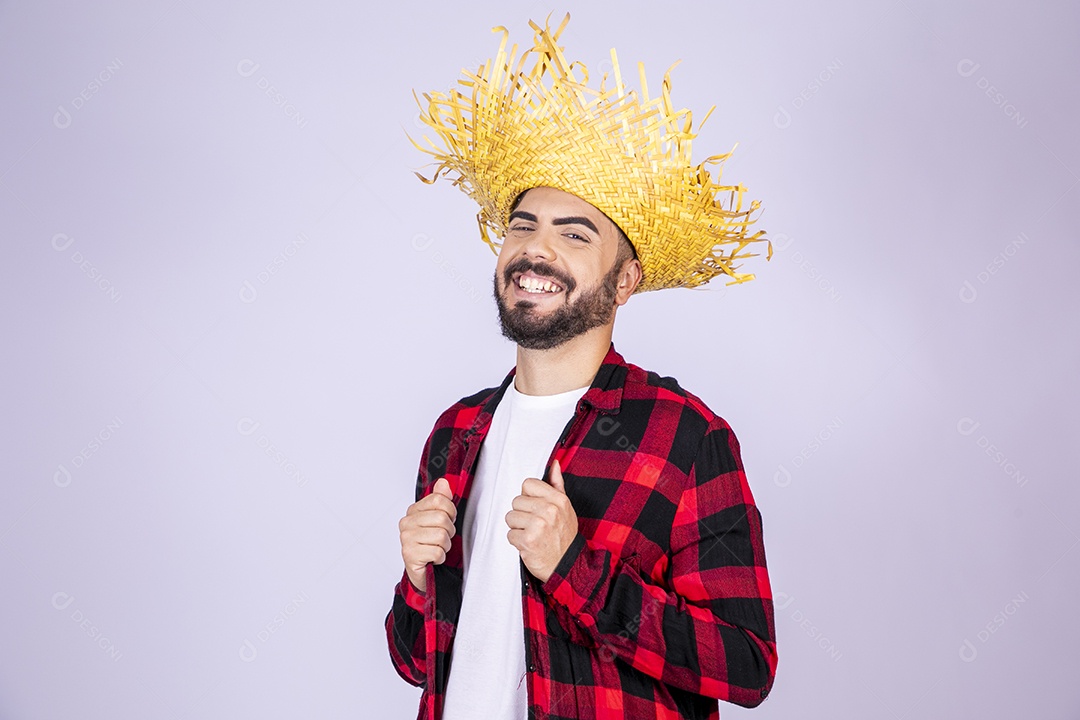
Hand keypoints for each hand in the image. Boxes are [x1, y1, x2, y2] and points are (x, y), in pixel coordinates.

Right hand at [399, 477, 455, 593]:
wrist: (422, 570)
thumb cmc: (430, 544)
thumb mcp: (438, 520)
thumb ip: (441, 500)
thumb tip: (443, 482)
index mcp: (413, 511)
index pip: (438, 499)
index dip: (450, 511)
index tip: (448, 519)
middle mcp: (406, 523)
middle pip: (442, 518)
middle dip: (449, 531)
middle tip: (442, 538)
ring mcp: (406, 539)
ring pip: (441, 535)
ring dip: (445, 546)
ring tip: (437, 548)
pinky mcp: (409, 555)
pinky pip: (437, 552)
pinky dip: (440, 557)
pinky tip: (433, 558)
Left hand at [505, 459, 578, 582]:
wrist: (566, 565)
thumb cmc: (564, 537)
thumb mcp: (566, 508)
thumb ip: (557, 485)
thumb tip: (554, 465)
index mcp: (558, 500)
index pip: (528, 484)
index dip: (528, 496)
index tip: (534, 507)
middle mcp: (549, 510)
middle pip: (516, 501)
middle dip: (521, 514)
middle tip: (534, 525)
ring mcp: (538, 525)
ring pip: (510, 517)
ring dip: (518, 528)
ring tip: (532, 534)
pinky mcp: (528, 540)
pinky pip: (510, 534)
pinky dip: (517, 541)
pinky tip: (529, 544)